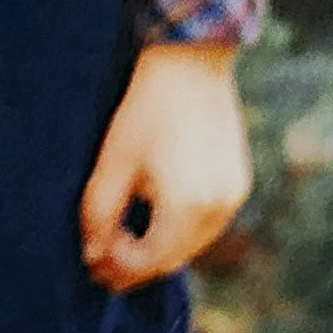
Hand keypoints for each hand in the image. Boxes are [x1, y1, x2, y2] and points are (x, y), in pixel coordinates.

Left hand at [79, 42, 252, 290]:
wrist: (191, 65)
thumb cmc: (146, 109)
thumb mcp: (114, 163)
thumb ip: (101, 215)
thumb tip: (95, 255)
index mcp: (187, 205)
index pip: (150, 260)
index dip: (120, 268)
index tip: (93, 262)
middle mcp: (218, 208)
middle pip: (173, 258)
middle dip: (137, 265)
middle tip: (104, 264)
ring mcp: (234, 196)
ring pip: (192, 243)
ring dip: (159, 249)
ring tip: (124, 242)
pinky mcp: (238, 183)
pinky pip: (207, 223)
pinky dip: (180, 231)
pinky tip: (154, 221)